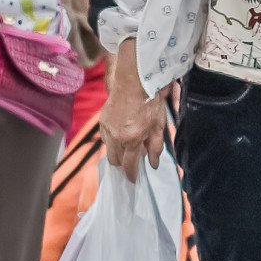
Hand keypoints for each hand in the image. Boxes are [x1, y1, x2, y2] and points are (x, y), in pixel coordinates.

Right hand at [100, 37, 171, 182]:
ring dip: (117, 152)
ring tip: (127, 148)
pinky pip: (105, 138)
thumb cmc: (150, 102)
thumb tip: (152, 164)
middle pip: (115, 161)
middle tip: (131, 163)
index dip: (132, 174)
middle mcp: (116, 137)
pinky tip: (121, 135)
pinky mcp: (102, 120)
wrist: (134, 81)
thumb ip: (155, 147)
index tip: (134, 180)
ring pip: (109, 150)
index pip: (129, 165)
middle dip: (123, 165)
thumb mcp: (158, 126)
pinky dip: (112, 141)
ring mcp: (107, 128)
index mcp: (131, 139)